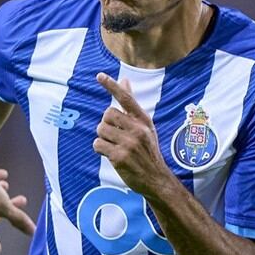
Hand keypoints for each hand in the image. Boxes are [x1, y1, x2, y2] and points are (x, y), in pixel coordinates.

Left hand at [94, 73, 172, 195]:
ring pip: (100, 130)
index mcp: (143, 120)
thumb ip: (132, 105)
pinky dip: (100, 149)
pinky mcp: (120, 157)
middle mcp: (137, 129)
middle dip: (106, 124)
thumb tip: (125, 80)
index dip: (112, 86)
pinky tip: (110, 154)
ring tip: (113, 145)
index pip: (126, 98)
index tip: (99, 76)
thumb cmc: (148, 150)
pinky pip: (98, 144)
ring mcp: (129, 143)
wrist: (157, 178)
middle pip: (107, 115)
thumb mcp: (145, 126)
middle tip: (114, 135)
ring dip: (102, 138)